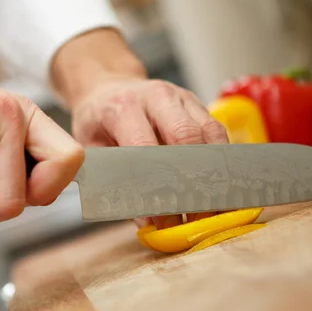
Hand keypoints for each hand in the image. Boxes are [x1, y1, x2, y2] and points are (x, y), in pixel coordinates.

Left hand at [51, 29, 228, 228]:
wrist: (108, 87)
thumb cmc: (98, 122)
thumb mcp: (92, 149)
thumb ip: (114, 183)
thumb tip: (148, 222)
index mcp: (122, 107)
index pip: (145, 146)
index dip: (157, 183)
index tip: (164, 216)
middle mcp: (156, 96)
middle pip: (185, 136)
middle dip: (193, 180)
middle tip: (196, 216)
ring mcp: (181, 97)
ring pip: (209, 133)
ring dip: (213, 173)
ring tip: (212, 207)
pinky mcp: (197, 103)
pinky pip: (216, 132)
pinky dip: (219, 161)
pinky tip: (217, 186)